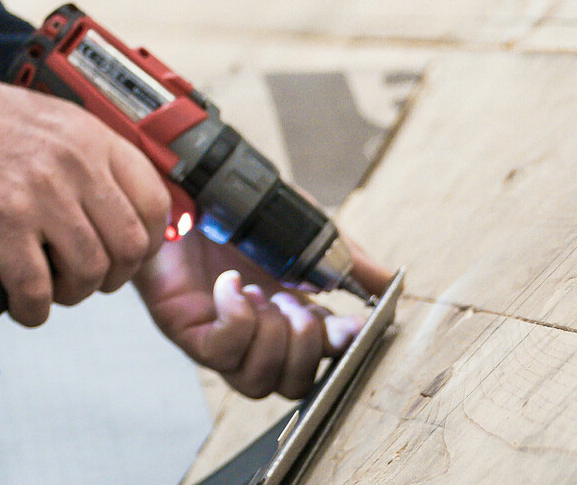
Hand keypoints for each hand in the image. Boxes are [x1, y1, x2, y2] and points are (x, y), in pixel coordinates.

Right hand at [0, 54, 170, 326]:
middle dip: (110, 277)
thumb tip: (102, 211)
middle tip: (81, 279)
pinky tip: (19, 303)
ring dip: (70, 293)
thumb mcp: (49, 124)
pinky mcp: (3, 225)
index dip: (145, 243)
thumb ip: (82, 161)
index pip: (153, 203)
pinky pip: (37, 288)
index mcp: (92, 140)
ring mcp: (42, 196)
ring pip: (89, 272)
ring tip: (45, 290)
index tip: (124, 257)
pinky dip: (32, 308)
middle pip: (129, 246)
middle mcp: (76, 167)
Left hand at [136, 233, 375, 398]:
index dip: (341, 353)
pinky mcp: (186, 330)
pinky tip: (232, 285)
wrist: (186, 190)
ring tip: (264, 293)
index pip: (324, 362)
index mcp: (290, 316)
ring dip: (271, 337)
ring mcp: (219, 337)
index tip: (354, 325)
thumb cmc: (238, 214)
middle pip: (292, 386)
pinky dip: (236, 319)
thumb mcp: (305, 231)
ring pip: (256, 382)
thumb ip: (347, 261)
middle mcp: (256, 335)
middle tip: (297, 305)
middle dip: (306, 349)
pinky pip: (220, 352)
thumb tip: (389, 283)